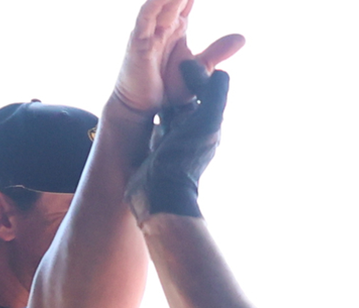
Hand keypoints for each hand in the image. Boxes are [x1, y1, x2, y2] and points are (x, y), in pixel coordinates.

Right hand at [114, 0, 244, 115]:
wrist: (142, 108)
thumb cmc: (167, 87)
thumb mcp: (200, 68)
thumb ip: (218, 51)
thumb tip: (242, 37)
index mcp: (177, 25)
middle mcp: (162, 23)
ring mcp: (148, 31)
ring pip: (162, 1)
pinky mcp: (138, 42)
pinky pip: (146, 18)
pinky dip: (154, 5)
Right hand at [128, 60, 229, 220]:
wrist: (160, 196)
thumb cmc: (182, 159)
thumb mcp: (205, 123)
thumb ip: (214, 95)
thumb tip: (222, 70)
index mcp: (206, 123)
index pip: (202, 90)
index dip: (194, 73)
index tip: (179, 59)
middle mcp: (192, 131)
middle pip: (184, 97)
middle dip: (175, 82)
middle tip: (159, 63)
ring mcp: (173, 141)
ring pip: (168, 109)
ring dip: (160, 95)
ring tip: (147, 77)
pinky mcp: (154, 149)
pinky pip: (152, 123)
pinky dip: (148, 111)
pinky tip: (137, 102)